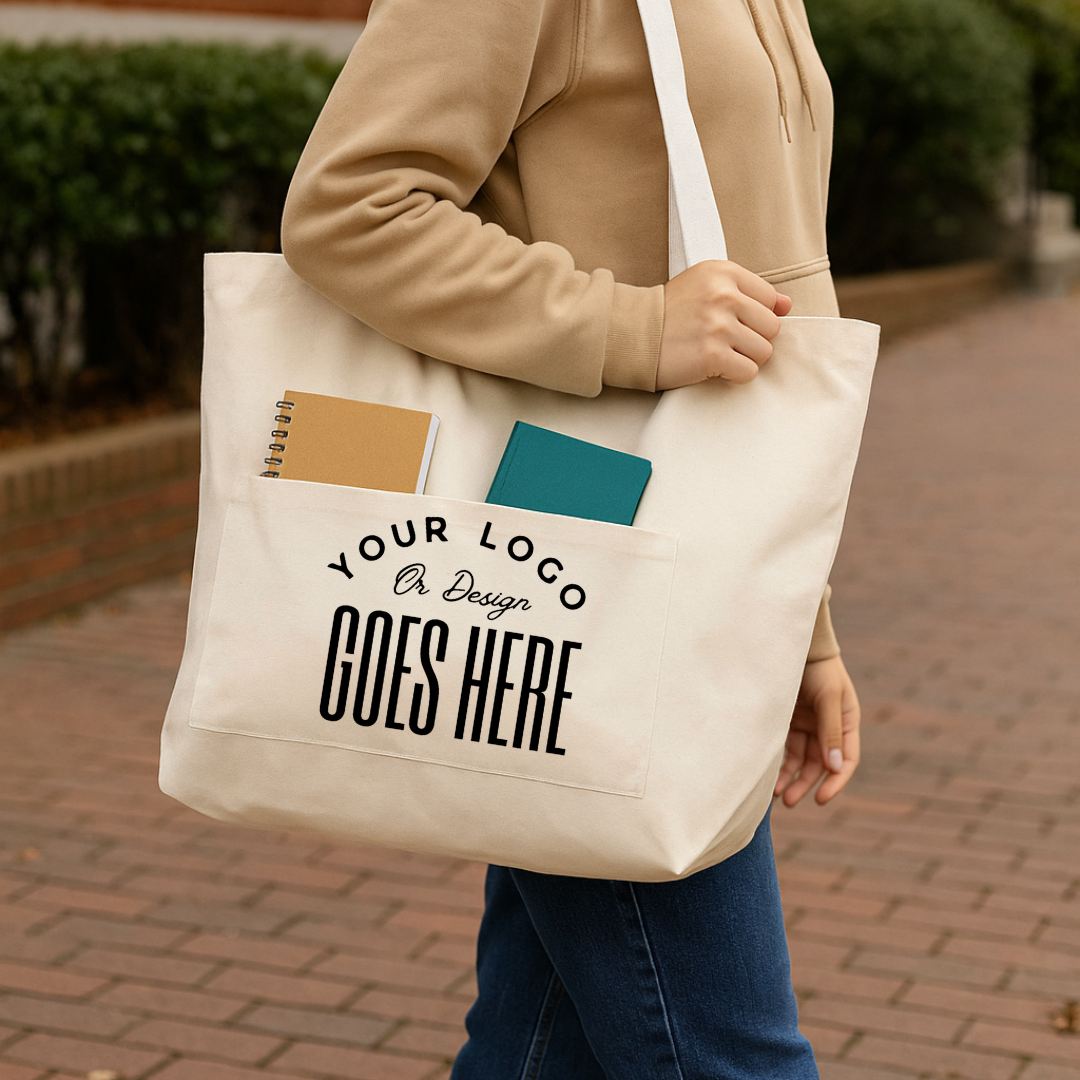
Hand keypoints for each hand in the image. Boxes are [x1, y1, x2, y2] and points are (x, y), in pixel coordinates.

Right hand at [656, 260, 792, 390]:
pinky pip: (748, 372)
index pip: (770, 299)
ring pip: (764, 352)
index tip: (730, 322)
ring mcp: (719, 325)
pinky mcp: (712, 354)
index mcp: (724, 273)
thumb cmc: (668, 314)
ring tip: (716, 353)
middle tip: (721, 341)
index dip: (753, 317)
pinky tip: (713, 368)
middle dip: (751, 339)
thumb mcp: (705, 287)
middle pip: (772, 327)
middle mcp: (724, 295)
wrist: (631, 335)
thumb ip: (748, 293)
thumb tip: (787, 305)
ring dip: (743, 358)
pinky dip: (733, 376)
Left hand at [774, 655, 860, 806]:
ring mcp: (806, 725)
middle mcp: (827, 728)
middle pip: (818, 765)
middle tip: (789, 801)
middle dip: (805, 784)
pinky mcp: (786, 721)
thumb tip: (834, 768)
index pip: (845, 761)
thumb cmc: (818, 667)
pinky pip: (783, 747)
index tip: (820, 799)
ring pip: (799, 760)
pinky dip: (778, 763)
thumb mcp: (829, 697)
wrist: (795, 644)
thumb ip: (830, 731)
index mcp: (846, 723)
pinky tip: (768, 776)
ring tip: (775, 794)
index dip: (835, 782)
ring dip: (789, 777)